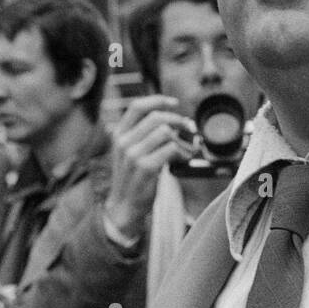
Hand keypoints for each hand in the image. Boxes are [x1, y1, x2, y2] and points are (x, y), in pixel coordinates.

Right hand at [103, 95, 195, 243]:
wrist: (124, 207)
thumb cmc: (132, 178)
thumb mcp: (128, 152)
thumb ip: (142, 135)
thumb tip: (173, 121)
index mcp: (118, 134)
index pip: (137, 106)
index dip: (158, 100)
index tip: (174, 103)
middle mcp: (123, 142)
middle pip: (156, 117)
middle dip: (178, 120)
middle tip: (190, 128)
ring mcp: (133, 155)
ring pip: (165, 132)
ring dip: (182, 140)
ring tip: (186, 150)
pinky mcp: (146, 167)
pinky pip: (171, 149)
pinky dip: (182, 152)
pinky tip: (183, 160)